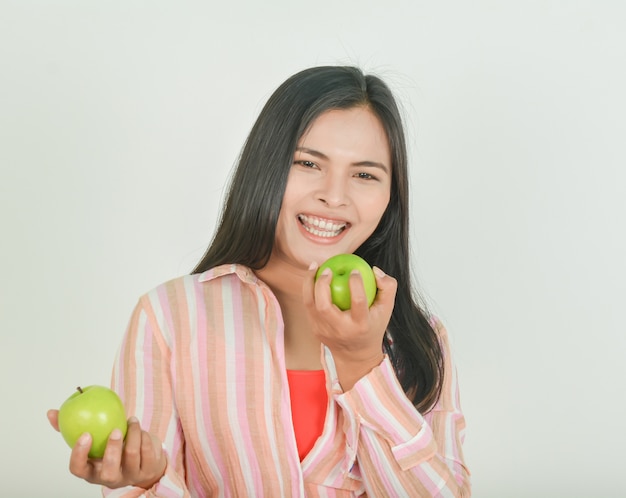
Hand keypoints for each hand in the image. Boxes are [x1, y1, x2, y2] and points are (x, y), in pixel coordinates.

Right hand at [47, 409, 165, 489]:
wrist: (145, 457)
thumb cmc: (112, 445)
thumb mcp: (94, 439)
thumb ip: (71, 427)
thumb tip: (51, 412)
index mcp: (92, 471)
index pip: (79, 469)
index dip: (79, 455)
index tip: (85, 434)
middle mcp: (110, 478)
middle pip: (108, 472)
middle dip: (111, 450)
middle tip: (114, 429)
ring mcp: (130, 475)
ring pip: (131, 455)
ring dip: (132, 433)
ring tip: (131, 420)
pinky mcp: (147, 469)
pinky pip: (146, 450)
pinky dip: (144, 435)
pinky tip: (140, 428)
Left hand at [303, 263, 396, 389]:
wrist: (356, 355)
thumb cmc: (372, 325)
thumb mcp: (386, 309)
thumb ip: (387, 286)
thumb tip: (374, 270)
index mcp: (360, 325)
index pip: (358, 302)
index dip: (356, 284)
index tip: (355, 270)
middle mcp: (340, 330)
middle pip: (324, 306)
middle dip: (322, 284)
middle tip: (327, 268)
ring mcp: (325, 332)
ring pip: (310, 305)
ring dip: (309, 283)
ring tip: (314, 266)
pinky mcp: (315, 330)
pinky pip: (309, 306)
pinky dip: (309, 289)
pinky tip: (312, 276)